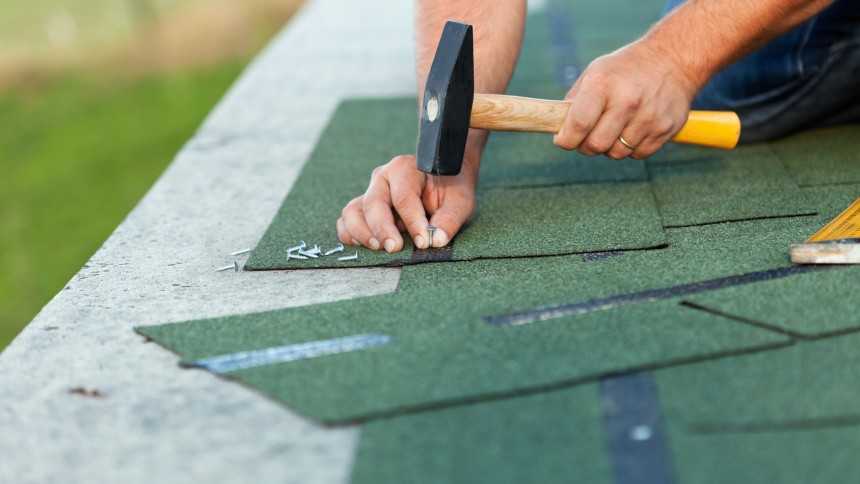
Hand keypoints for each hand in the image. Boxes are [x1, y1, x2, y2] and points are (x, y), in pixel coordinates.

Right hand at [337, 155, 476, 251]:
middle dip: (382, 228)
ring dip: (362, 233)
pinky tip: (367, 249)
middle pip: (373, 203)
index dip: (413, 221)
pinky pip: (346, 222)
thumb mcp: (459, 202)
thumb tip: (436, 241)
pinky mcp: (363, 209)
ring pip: (353, 212)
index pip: (404, 196)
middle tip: (394, 248)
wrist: (443, 181)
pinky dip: (351, 236)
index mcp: (405, 169)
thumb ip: (450, 220)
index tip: (423, 242)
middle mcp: (382, 178)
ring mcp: (370, 193)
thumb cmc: (450, 190)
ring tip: (379, 249)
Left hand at [553, 39, 698, 158]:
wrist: (674, 58)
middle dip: (586, 146)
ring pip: (616, 153)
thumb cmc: (626, 68)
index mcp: (603, 84)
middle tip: (587, 136)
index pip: (578, 125)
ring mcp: (649, 116)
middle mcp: (627, 101)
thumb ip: (574, 101)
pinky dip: (631, 147)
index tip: (563, 140)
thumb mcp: (595, 72)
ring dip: (610, 146)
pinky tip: (634, 127)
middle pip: (595, 145)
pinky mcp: (665, 128)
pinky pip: (638, 154)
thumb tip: (558, 129)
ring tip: (614, 127)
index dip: (565, 140)